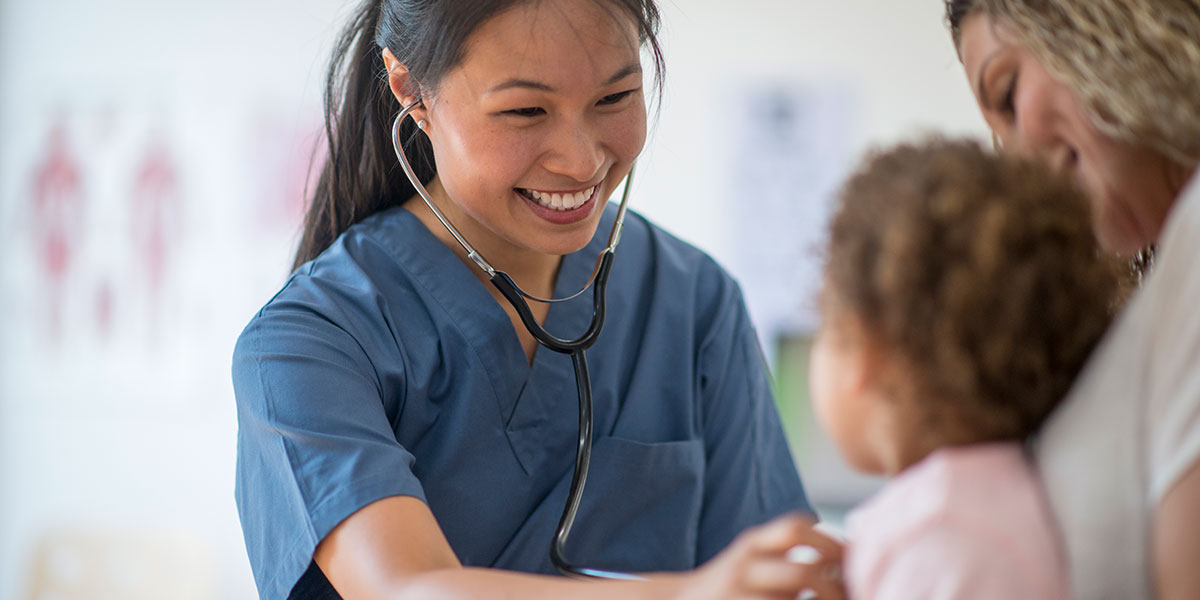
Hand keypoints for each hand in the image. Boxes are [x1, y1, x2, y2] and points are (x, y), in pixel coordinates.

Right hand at [678, 513, 844, 599]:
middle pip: (803, 574)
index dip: (831, 542)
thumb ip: (786, 559)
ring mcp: (738, 594)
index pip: (796, 529)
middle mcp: (744, 567)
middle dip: (835, 589)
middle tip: (850, 595)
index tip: (850, 559)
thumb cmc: (729, 587)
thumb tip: (844, 569)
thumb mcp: (752, 561)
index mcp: (752, 544)